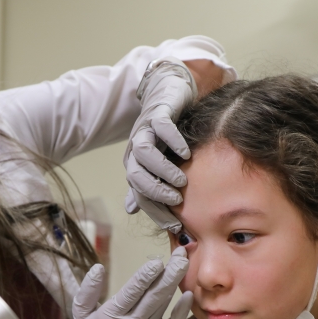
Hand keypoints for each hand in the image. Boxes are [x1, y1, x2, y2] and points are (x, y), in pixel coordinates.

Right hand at [72, 247, 192, 318]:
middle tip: (180, 255)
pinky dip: (181, 313)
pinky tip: (188, 296)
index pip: (132, 293)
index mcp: (112, 316)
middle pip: (154, 297)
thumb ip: (88, 290)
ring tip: (183, 264)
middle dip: (169, 274)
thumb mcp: (81, 313)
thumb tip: (98, 268)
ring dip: (174, 284)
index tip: (158, 261)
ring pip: (163, 307)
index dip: (145, 277)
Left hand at [124, 57, 197, 232]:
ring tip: (182, 180)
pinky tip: (186, 154)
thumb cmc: (166, 133)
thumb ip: (146, 184)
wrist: (168, 93)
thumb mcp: (157, 161)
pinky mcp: (158, 113)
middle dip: (155, 192)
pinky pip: (160, 127)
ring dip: (162, 170)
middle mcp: (137, 150)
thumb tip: (131, 209)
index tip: (175, 225)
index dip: (156, 211)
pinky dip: (172, 142)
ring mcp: (146, 130)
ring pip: (143, 153)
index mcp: (136, 165)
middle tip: (176, 200)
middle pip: (135, 176)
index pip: (140, 195)